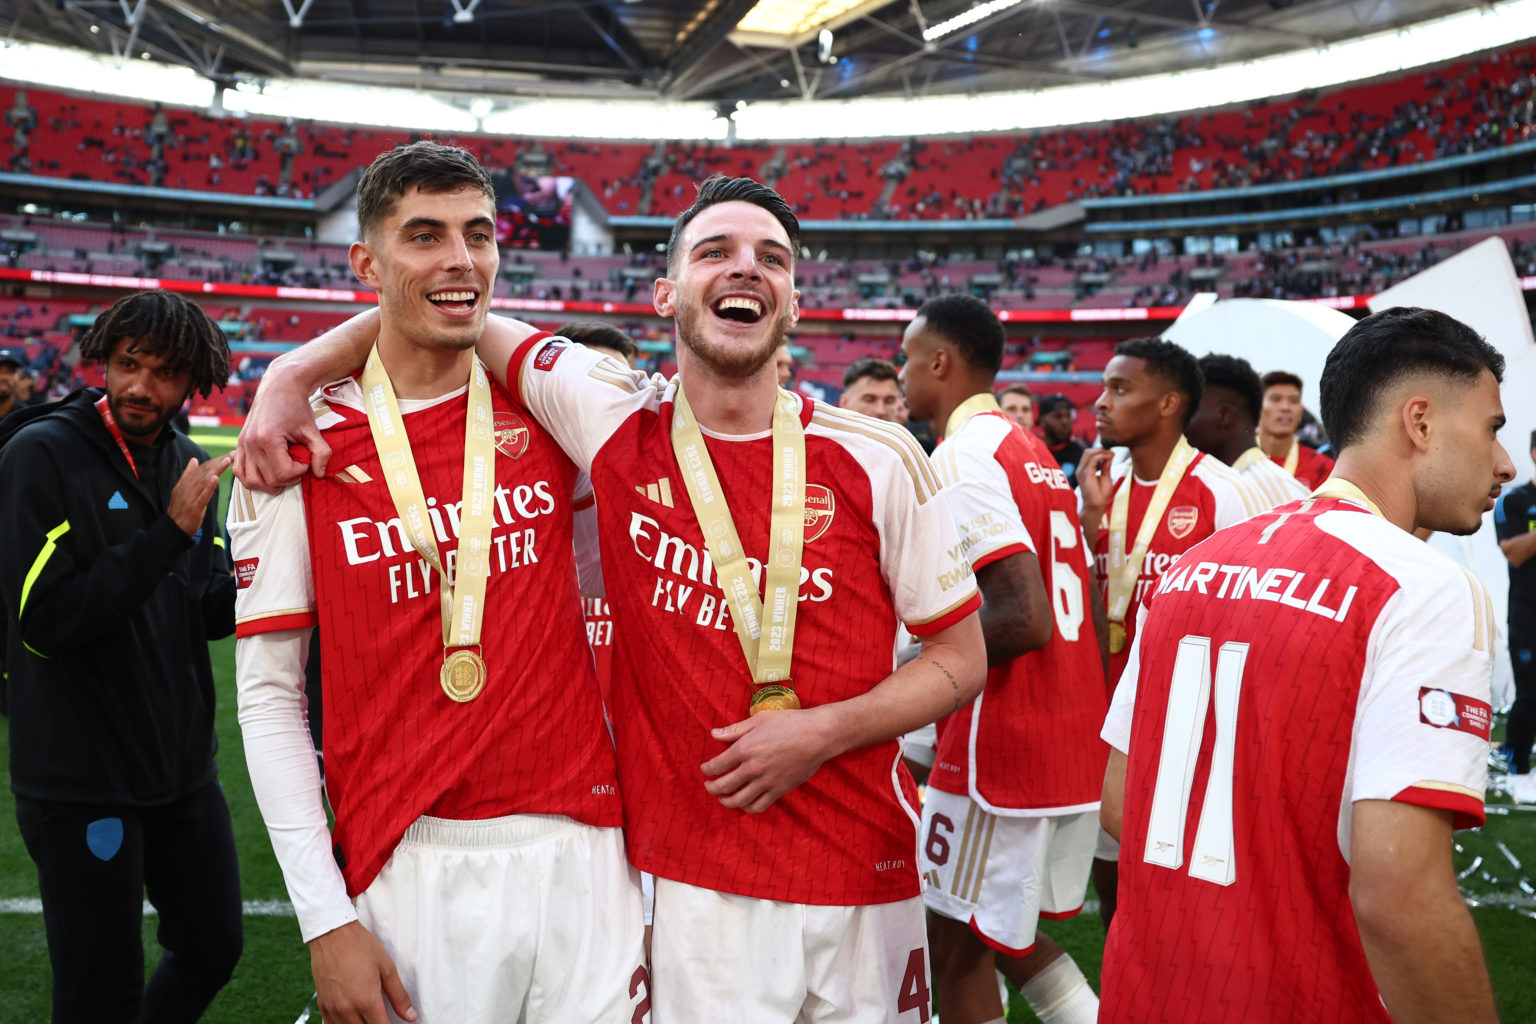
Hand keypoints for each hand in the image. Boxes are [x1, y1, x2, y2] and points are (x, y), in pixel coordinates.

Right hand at [168, 454, 232, 536]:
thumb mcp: (182, 489)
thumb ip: (188, 475)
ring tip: (227, 461)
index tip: (229, 455)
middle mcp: (187, 487)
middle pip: (205, 471)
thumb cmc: (181, 509)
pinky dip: (209, 486)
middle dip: (220, 462)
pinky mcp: (194, 507)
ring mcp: (191, 497)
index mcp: (186, 482)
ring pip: (204, 480)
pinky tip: (215, 478)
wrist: (174, 528)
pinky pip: (202, 495)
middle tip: (233, 454)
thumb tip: (194, 460)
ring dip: (216, 469)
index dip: (216, 460)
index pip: (202, 468)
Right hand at [234, 366, 331, 490]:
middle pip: (269, 479)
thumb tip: (319, 474)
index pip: (283, 473)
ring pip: (251, 480)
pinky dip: (252, 477)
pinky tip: (267, 471)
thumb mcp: (312, 429)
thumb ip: (321, 452)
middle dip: (288, 478)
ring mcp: (242, 444)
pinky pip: (239, 471)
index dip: (299, 472)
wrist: (279, 386)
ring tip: (284, 472)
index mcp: (268, 439)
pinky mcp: (239, 443)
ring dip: (269, 483)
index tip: (306, 461)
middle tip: (298, 466)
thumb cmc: (297, 406)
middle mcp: (251, 443)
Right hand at [308, 921, 416, 1023]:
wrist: (333, 934)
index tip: (395, 1023)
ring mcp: (333, 1009)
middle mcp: (348, 1009)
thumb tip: (411, 1016)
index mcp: (367, 1000)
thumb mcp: (386, 968)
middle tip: (383, 1016)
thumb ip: (399, 995)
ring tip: (369, 1016)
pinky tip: (352, 1019)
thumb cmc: (361, 947)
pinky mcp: (322, 1005)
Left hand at [701, 707, 838, 813]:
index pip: (717, 765)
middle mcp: (753, 768)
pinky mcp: (779, 790)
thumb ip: (734, 729)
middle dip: (712, 788)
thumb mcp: (759, 720)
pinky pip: (758, 806)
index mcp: (745, 748)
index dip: (707, 769)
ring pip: (739, 800)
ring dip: (726, 801)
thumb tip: (714, 733)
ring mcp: (766, 781)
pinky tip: (744, 803)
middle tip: (708, 786)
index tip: (705, 769)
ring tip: (723, 798)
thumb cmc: (789, 723)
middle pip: (724, 785)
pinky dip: (747, 808)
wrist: (817, 736)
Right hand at [1077, 448, 1115, 516]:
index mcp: (1084, 470)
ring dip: (1102, 451)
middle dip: (1101, 449)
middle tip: (1112, 453)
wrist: (1096, 505)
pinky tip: (1110, 457)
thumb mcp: (1105, 477)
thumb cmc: (1100, 494)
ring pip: (1089, 452)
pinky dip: (1103, 455)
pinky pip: (1093, 459)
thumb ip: (1106, 466)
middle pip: (1088, 451)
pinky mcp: (1086, 473)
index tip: (1112, 453)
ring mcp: (1081, 471)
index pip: (1089, 454)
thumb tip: (1109, 456)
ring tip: (1112, 454)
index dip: (1100, 451)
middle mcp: (1081, 469)